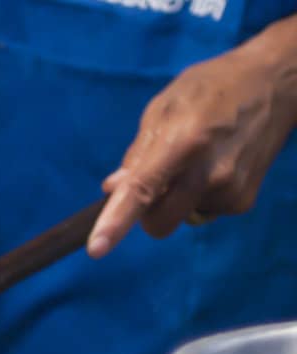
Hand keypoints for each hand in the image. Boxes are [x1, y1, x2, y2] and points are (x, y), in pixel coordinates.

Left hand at [89, 23, 296, 256]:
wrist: (276, 84)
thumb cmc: (212, 89)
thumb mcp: (165, 107)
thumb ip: (138, 152)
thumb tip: (114, 189)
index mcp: (184, 142)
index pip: (143, 190)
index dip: (117, 220)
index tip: (96, 249)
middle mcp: (210, 173)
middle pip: (158, 222)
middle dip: (148, 211)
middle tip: (158, 178)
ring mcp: (230, 190)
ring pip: (180, 216)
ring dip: (178, 196)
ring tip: (199, 157)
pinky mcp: (243, 201)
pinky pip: (202, 211)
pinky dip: (201, 195)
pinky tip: (217, 164)